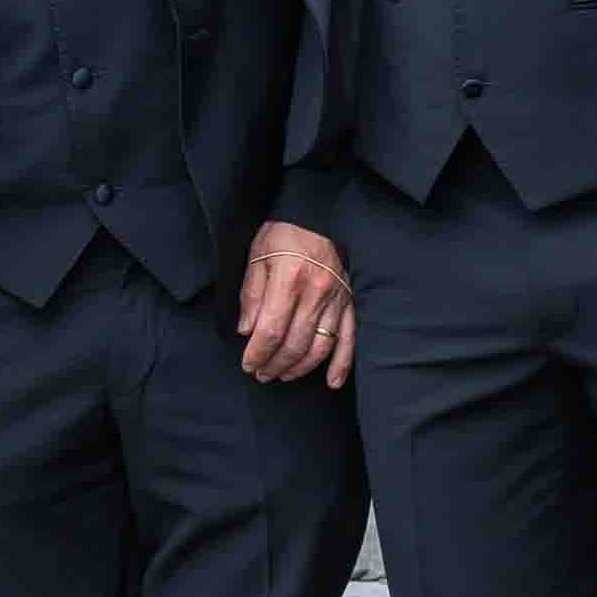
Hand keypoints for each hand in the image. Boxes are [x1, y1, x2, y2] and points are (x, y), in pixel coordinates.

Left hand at [237, 221, 353, 388]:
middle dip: (275, 365)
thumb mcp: (257, 256)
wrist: (317, 214)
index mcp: (290, 280)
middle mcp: (317, 292)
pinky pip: (349, 338)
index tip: (247, 364)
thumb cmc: (283, 234)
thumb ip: (252, 295)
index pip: (271, 330)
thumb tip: (247, 331)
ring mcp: (337, 299)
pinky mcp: (350, 302)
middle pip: (295, 343)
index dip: (258, 353)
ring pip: (320, 346)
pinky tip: (332, 382)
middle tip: (261, 374)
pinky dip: (342, 364)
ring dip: (300, 368)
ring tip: (282, 375)